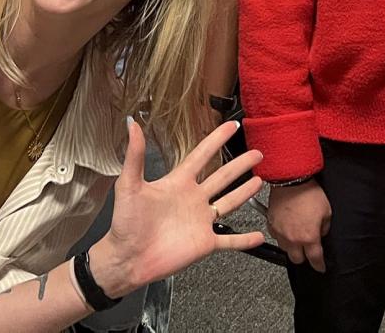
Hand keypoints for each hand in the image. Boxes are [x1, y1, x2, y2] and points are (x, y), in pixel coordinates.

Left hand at [89, 119, 264, 296]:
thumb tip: (133, 125)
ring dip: (245, 192)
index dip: (216, 139)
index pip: (202, 155)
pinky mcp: (204, 243)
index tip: (231, 126)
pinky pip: (230, 240)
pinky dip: (245, 240)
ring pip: (229, 202)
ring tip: (260, 181)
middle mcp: (192, 199)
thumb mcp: (129, 185)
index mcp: (178, 183)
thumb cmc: (125, 224)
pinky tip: (259, 235)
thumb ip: (135, 155)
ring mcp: (200, 221)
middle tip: (257, 153)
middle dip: (240, 164)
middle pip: (222, 176)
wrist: (126, 259)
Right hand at [267, 180, 331, 271]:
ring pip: (285, 249)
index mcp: (309, 237)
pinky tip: (287, 229)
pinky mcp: (271, 224)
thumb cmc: (309, 192)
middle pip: (297, 260)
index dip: (319, 265)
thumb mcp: (327, 211)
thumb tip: (321, 232)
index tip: (321, 267)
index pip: (315, 259)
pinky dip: (282, 236)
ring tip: (297, 236)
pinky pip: (276, 237)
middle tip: (309, 249)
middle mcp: (293, 238)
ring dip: (292, 247)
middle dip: (304, 257)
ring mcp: (280, 232)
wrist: (291, 179)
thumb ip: (325, 227)